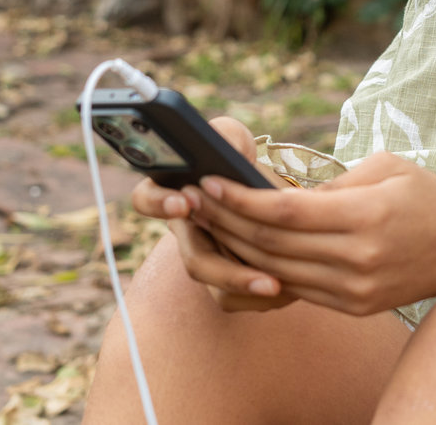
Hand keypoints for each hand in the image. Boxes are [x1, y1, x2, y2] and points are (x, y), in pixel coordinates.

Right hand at [129, 116, 296, 312]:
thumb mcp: (230, 139)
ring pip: (218, 289)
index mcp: (173, 195)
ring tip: (277, 286)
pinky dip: (262, 296)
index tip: (183, 201)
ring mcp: (207, 260)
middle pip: (194, 262)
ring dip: (247, 288)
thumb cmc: (237, 157)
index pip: (146, 199)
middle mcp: (186, 234)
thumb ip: (221, 136)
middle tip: (260, 274)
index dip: (159, 203)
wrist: (262, 189)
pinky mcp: (227, 281)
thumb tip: (223, 145)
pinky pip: (237, 299)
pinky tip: (289, 287)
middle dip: (225, 270)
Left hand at [186, 151, 435, 316]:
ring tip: (209, 221)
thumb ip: (332, 184)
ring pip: (277, 271)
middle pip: (273, 244)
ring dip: (237, 247)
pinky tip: (242, 249)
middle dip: (227, 220)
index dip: (240, 198)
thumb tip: (280, 193)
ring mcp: (355, 289)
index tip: (208, 180)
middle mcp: (358, 259)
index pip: (285, 212)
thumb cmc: (428, 196)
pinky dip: (264, 269)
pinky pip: (296, 288)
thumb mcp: (385, 168)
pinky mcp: (354, 306)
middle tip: (194, 197)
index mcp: (366, 216)